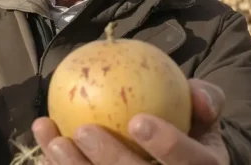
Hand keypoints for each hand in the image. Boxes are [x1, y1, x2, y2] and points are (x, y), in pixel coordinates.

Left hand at [31, 78, 229, 164]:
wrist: (178, 162)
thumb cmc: (188, 132)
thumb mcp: (204, 116)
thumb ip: (205, 100)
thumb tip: (196, 92)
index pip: (191, 163)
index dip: (167, 145)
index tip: (137, 121)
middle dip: (110, 160)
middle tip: (84, 130)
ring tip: (55, 142)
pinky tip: (44, 154)